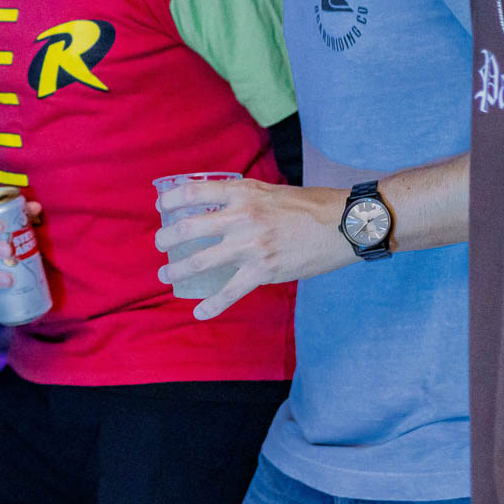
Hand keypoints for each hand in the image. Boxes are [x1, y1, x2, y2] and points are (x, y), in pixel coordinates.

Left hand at [153, 179, 347, 320]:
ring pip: (201, 261)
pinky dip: (212, 305)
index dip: (171, 199)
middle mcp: (242, 217)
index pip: (194, 192)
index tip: (161, 206)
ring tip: (165, 276)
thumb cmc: (308, 205)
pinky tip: (199, 311)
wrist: (344, 225)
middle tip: (159, 244)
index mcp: (242, 193)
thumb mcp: (269, 191)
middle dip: (166, 239)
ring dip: (177, 271)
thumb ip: (243, 198)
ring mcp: (251, 246)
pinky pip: (230, 292)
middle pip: (189, 228)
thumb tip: (217, 207)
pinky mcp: (264, 271)